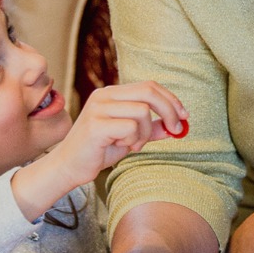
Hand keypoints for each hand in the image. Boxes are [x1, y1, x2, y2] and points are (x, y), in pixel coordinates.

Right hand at [13, 81, 186, 222]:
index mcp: (112, 94)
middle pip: (149, 92)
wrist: (69, 167)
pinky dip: (132, 140)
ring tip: (132, 144)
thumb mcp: (130, 138)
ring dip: (145, 133)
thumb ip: (150, 129)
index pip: (149, 86)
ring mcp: (98, 108)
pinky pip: (130, 127)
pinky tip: (119, 146)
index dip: (170, 99)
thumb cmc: (98, 151)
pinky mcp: (96, 125)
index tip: (184, 116)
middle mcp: (104, 95)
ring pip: (142, 112)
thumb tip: (174, 126)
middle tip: (176, 130)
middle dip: (169, 111)